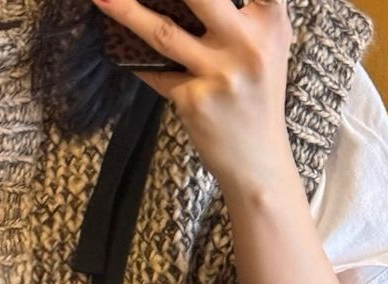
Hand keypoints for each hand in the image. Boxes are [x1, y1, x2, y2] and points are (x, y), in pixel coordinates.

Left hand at [91, 0, 295, 187]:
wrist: (258, 163)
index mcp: (271, 23)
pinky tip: (117, 45)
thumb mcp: (267, 48)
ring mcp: (219, 74)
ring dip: (126, 9)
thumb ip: (246, 13)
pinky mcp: (194, 101)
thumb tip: (187, 1)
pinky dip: (134, 60)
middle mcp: (248, 44)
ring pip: (163, 30)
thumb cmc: (256, 100)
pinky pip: (155, 73)